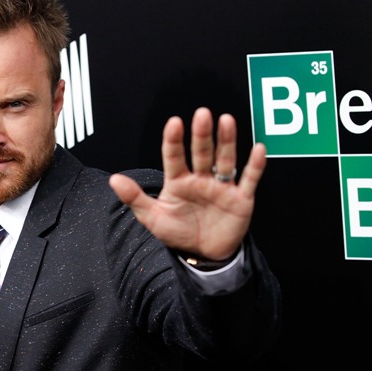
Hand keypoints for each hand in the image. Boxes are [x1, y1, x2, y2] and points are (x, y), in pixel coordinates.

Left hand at [109, 107, 266, 260]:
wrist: (205, 256)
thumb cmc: (178, 233)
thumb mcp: (153, 219)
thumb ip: (135, 198)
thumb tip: (113, 179)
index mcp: (179, 181)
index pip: (174, 157)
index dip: (174, 141)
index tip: (174, 123)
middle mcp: (201, 178)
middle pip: (202, 153)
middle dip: (202, 135)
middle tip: (202, 114)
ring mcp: (222, 187)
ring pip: (225, 159)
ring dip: (227, 141)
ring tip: (227, 121)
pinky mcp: (241, 198)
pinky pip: (249, 179)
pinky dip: (255, 165)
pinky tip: (258, 149)